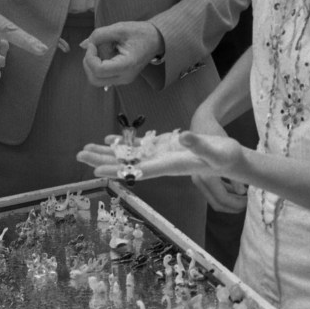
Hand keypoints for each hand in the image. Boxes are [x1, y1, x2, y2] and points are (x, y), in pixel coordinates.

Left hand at [77, 130, 243, 182]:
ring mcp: (160, 157)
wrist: (230, 159)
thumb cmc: (225, 156)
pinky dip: (122, 145)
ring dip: (107, 153)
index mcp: (171, 165)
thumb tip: (184, 137)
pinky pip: (138, 149)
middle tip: (79, 156)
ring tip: (85, 150)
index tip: (97, 172)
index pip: (139, 170)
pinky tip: (109, 141)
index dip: (117, 170)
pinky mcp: (163, 149)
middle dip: (103, 160)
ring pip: (128, 157)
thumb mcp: (216, 150)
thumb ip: (200, 144)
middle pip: (126, 164)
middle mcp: (161, 164)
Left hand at [81, 22, 163, 88]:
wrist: (155, 40)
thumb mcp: (120, 28)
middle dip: (88, 63)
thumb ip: (99, 34)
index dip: (90, 57)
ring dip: (92, 64)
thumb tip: (84, 45)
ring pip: (96, 79)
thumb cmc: (140, 33)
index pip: (99, 70)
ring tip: (101, 49)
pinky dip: (98, 65)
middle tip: (93, 47)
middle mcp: (125, 77)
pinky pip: (102, 76)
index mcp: (127, 65)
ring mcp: (123, 79)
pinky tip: (106, 53)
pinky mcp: (120, 78)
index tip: (93, 44)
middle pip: (94, 79)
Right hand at [189, 105, 249, 212]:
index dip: (235, 205)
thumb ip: (234, 174)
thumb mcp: (228, 153)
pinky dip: (223, 191)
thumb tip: (241, 192)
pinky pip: (212, 189)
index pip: (220, 199)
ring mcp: (198, 177)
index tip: (246, 204)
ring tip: (242, 197)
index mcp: (205, 176)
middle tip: (245, 203)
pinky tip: (233, 188)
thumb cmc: (216, 134)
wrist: (202, 122)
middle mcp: (199, 179)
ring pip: (214, 197)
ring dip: (228, 199)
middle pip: (216, 202)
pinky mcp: (199, 174)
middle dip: (232, 206)